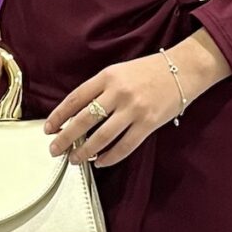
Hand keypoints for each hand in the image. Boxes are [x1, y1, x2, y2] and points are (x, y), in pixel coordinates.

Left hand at [46, 35, 228, 168]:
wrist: (183, 69)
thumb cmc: (149, 71)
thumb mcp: (120, 72)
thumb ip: (100, 90)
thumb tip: (78, 115)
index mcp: (107, 76)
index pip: (75, 98)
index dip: (59, 116)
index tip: (48, 128)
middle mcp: (118, 92)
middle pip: (84, 120)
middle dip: (66, 138)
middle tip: (54, 150)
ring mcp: (134, 109)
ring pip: (102, 137)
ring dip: (84, 151)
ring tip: (75, 159)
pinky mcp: (148, 124)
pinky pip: (124, 146)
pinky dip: (110, 157)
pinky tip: (100, 162)